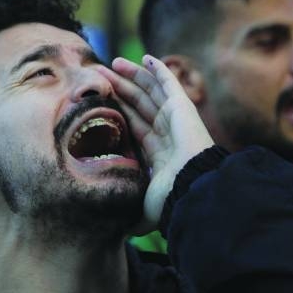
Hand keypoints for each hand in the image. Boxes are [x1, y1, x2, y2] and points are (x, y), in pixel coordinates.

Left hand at [98, 55, 213, 232]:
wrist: (191, 187)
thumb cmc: (171, 199)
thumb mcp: (145, 208)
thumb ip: (133, 216)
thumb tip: (120, 234)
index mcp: (159, 153)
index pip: (136, 127)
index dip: (120, 113)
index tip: (104, 103)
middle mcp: (167, 133)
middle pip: (139, 106)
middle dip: (122, 90)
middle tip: (102, 76)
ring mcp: (175, 119)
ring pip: (149, 92)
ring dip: (133, 77)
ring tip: (113, 63)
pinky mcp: (182, 106)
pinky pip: (168, 83)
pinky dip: (158, 70)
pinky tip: (145, 58)